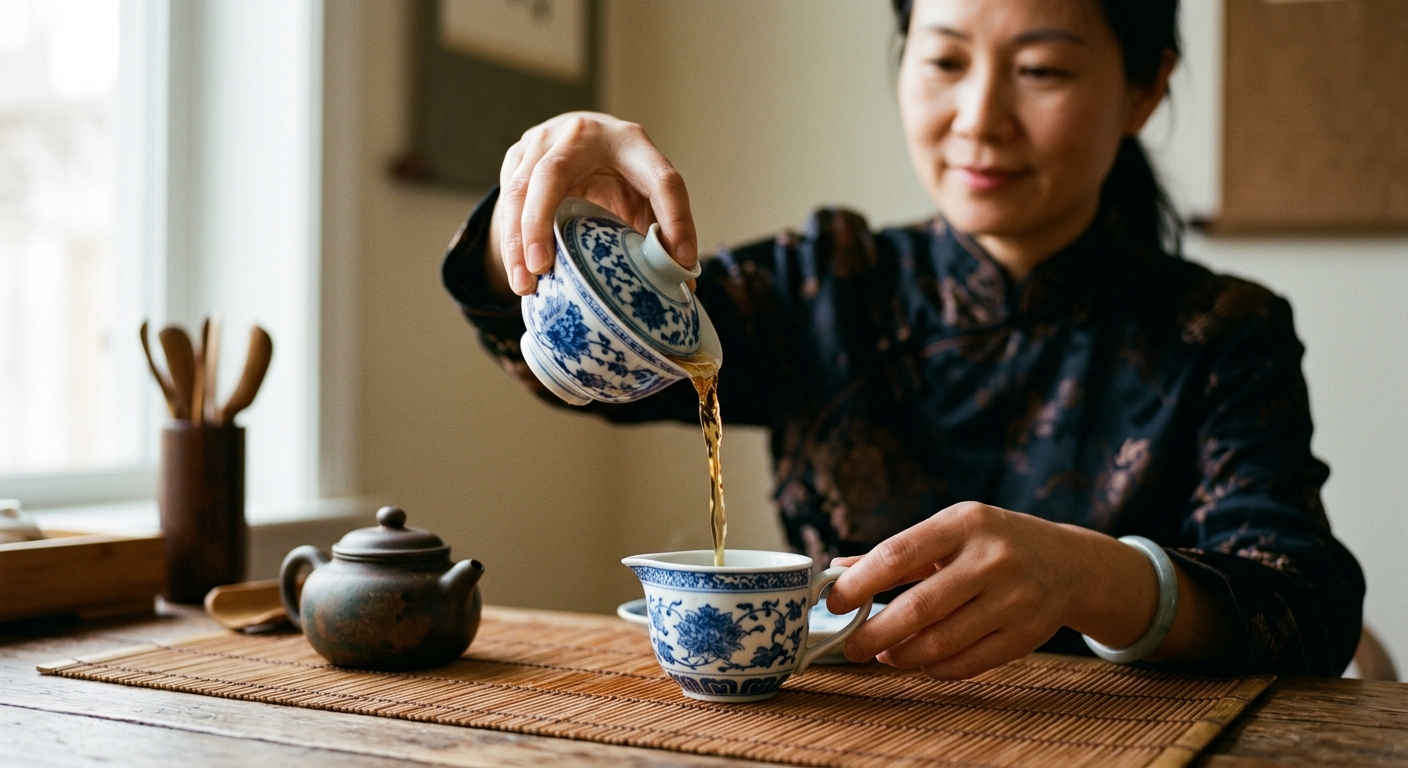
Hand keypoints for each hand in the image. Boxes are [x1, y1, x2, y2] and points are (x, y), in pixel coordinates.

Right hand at [491, 111, 696, 296]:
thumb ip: (664, 231)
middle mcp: (583, 134)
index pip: (660, 178)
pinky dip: (510, 240)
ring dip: (517, 240)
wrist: (581, 140)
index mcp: (632, 142)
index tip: (681, 261)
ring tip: (524, 285)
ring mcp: (543, 140)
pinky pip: (507, 200)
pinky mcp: (518, 156)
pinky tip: (518, 273)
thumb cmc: (621, 176)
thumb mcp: (647, 197)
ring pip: (520, 189)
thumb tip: (684, 286)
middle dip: (541, 224)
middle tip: (541, 269)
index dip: (675, 218)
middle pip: (553, 174)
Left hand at [825, 502, 1158, 679]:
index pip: (897, 555)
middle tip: (850, 646)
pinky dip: (935, 667)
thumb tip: (837, 570)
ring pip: (941, 642)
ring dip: (902, 655)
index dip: (858, 584)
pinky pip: (967, 663)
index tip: (832, 603)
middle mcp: (991, 559)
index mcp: (964, 523)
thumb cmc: (994, 542)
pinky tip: (921, 660)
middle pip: (918, 608)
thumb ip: (897, 552)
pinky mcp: (1027, 636)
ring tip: (884, 654)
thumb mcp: (951, 531)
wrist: (1070, 563)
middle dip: (874, 633)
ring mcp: (1013, 599)